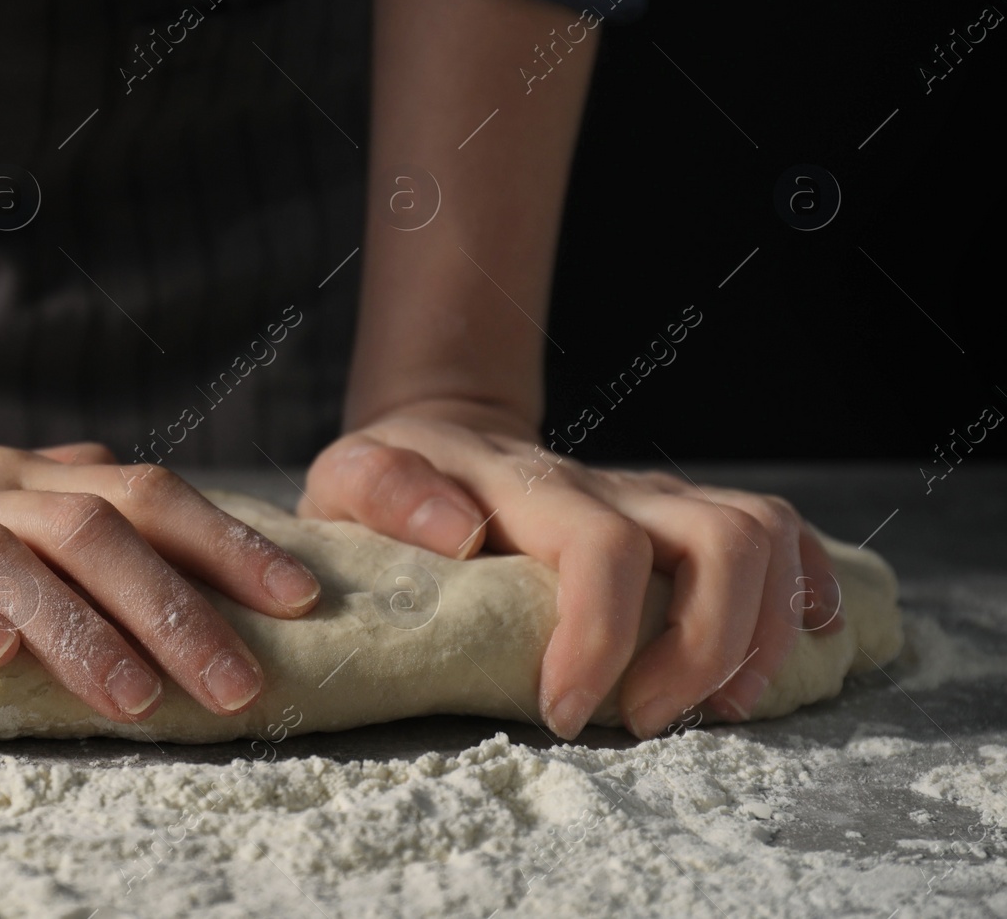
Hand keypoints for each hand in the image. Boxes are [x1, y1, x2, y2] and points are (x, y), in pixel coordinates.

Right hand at [0, 427, 320, 722]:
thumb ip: (52, 504)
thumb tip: (151, 513)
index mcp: (15, 474)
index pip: (140, 494)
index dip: (224, 540)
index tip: (301, 598)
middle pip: (90, 527)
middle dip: (172, 606)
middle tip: (237, 684)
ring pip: (0, 554)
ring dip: (74, 626)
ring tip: (132, 697)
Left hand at [300, 398, 842, 739]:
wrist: (441, 434)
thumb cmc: (392, 478)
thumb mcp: (352, 475)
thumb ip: (384, 492)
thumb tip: (460, 531)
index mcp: (532, 487)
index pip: (603, 551)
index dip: (601, 640)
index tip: (561, 715)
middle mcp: (612, 487)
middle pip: (722, 539)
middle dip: (706, 648)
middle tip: (646, 722)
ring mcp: (656, 499)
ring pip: (766, 534)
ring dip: (766, 632)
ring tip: (718, 705)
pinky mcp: (683, 517)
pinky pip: (781, 534)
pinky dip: (804, 593)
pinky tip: (794, 644)